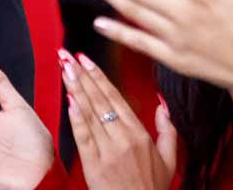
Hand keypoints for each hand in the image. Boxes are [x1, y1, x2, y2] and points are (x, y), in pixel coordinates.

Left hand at [61, 49, 174, 189]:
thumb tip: (162, 104)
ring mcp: (107, 150)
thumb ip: (168, 129)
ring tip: (63, 68)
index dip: (99, 76)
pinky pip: (83, 136)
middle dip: (81, 74)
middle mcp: (122, 138)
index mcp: (139, 133)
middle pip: (99, 99)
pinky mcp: (93, 164)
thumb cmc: (152, 189)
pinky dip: (75, 117)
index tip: (87, 59)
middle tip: (67, 55)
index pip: (115, 97)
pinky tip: (68, 100)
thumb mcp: (169, 159)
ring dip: (75, 88)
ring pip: (89, 113)